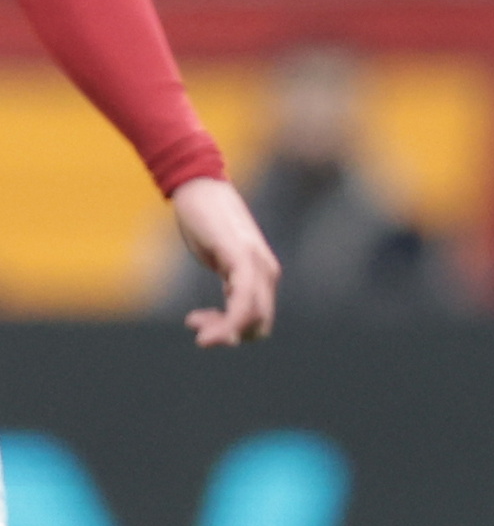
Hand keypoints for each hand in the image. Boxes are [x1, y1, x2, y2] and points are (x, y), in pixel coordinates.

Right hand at [169, 177, 278, 345]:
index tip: (201, 329)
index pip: (260, 321)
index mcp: (264, 276)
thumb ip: (232, 285)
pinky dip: (229, 318)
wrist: (199, 189)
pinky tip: (201, 322)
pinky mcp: (241, 256)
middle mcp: (266, 272)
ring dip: (224, 331)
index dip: (234, 333)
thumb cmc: (207, 225)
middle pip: (260, 325)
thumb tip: (232, 314)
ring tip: (194, 322)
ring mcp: (256, 264)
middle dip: (229, 336)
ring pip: (253, 316)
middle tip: (197, 327)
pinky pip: (243, 298)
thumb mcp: (221, 261)